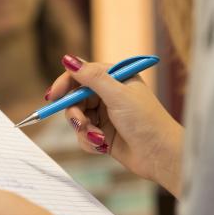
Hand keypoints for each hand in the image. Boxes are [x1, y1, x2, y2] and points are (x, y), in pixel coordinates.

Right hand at [49, 55, 183, 196]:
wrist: (160, 155)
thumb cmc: (146, 121)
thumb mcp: (117, 95)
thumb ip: (91, 77)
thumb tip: (68, 58)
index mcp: (115, 77)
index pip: (81, 74)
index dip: (65, 84)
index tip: (52, 96)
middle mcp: (109, 94)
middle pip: (75, 98)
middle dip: (75, 113)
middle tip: (80, 123)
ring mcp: (105, 114)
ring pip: (77, 118)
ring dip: (83, 130)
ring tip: (97, 138)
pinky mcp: (103, 134)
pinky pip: (83, 135)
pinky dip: (89, 142)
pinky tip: (103, 146)